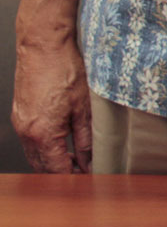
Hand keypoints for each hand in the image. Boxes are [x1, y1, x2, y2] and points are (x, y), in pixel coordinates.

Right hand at [13, 37, 91, 172]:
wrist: (42, 45)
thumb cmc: (64, 69)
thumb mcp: (83, 106)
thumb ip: (84, 138)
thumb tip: (88, 159)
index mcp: (43, 134)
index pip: (56, 169)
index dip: (72, 178)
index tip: (86, 181)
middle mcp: (27, 132)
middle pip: (42, 166)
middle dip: (60, 174)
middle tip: (82, 174)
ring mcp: (20, 123)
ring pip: (34, 155)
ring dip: (50, 162)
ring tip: (73, 161)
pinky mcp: (19, 114)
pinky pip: (29, 140)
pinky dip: (42, 148)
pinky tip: (58, 142)